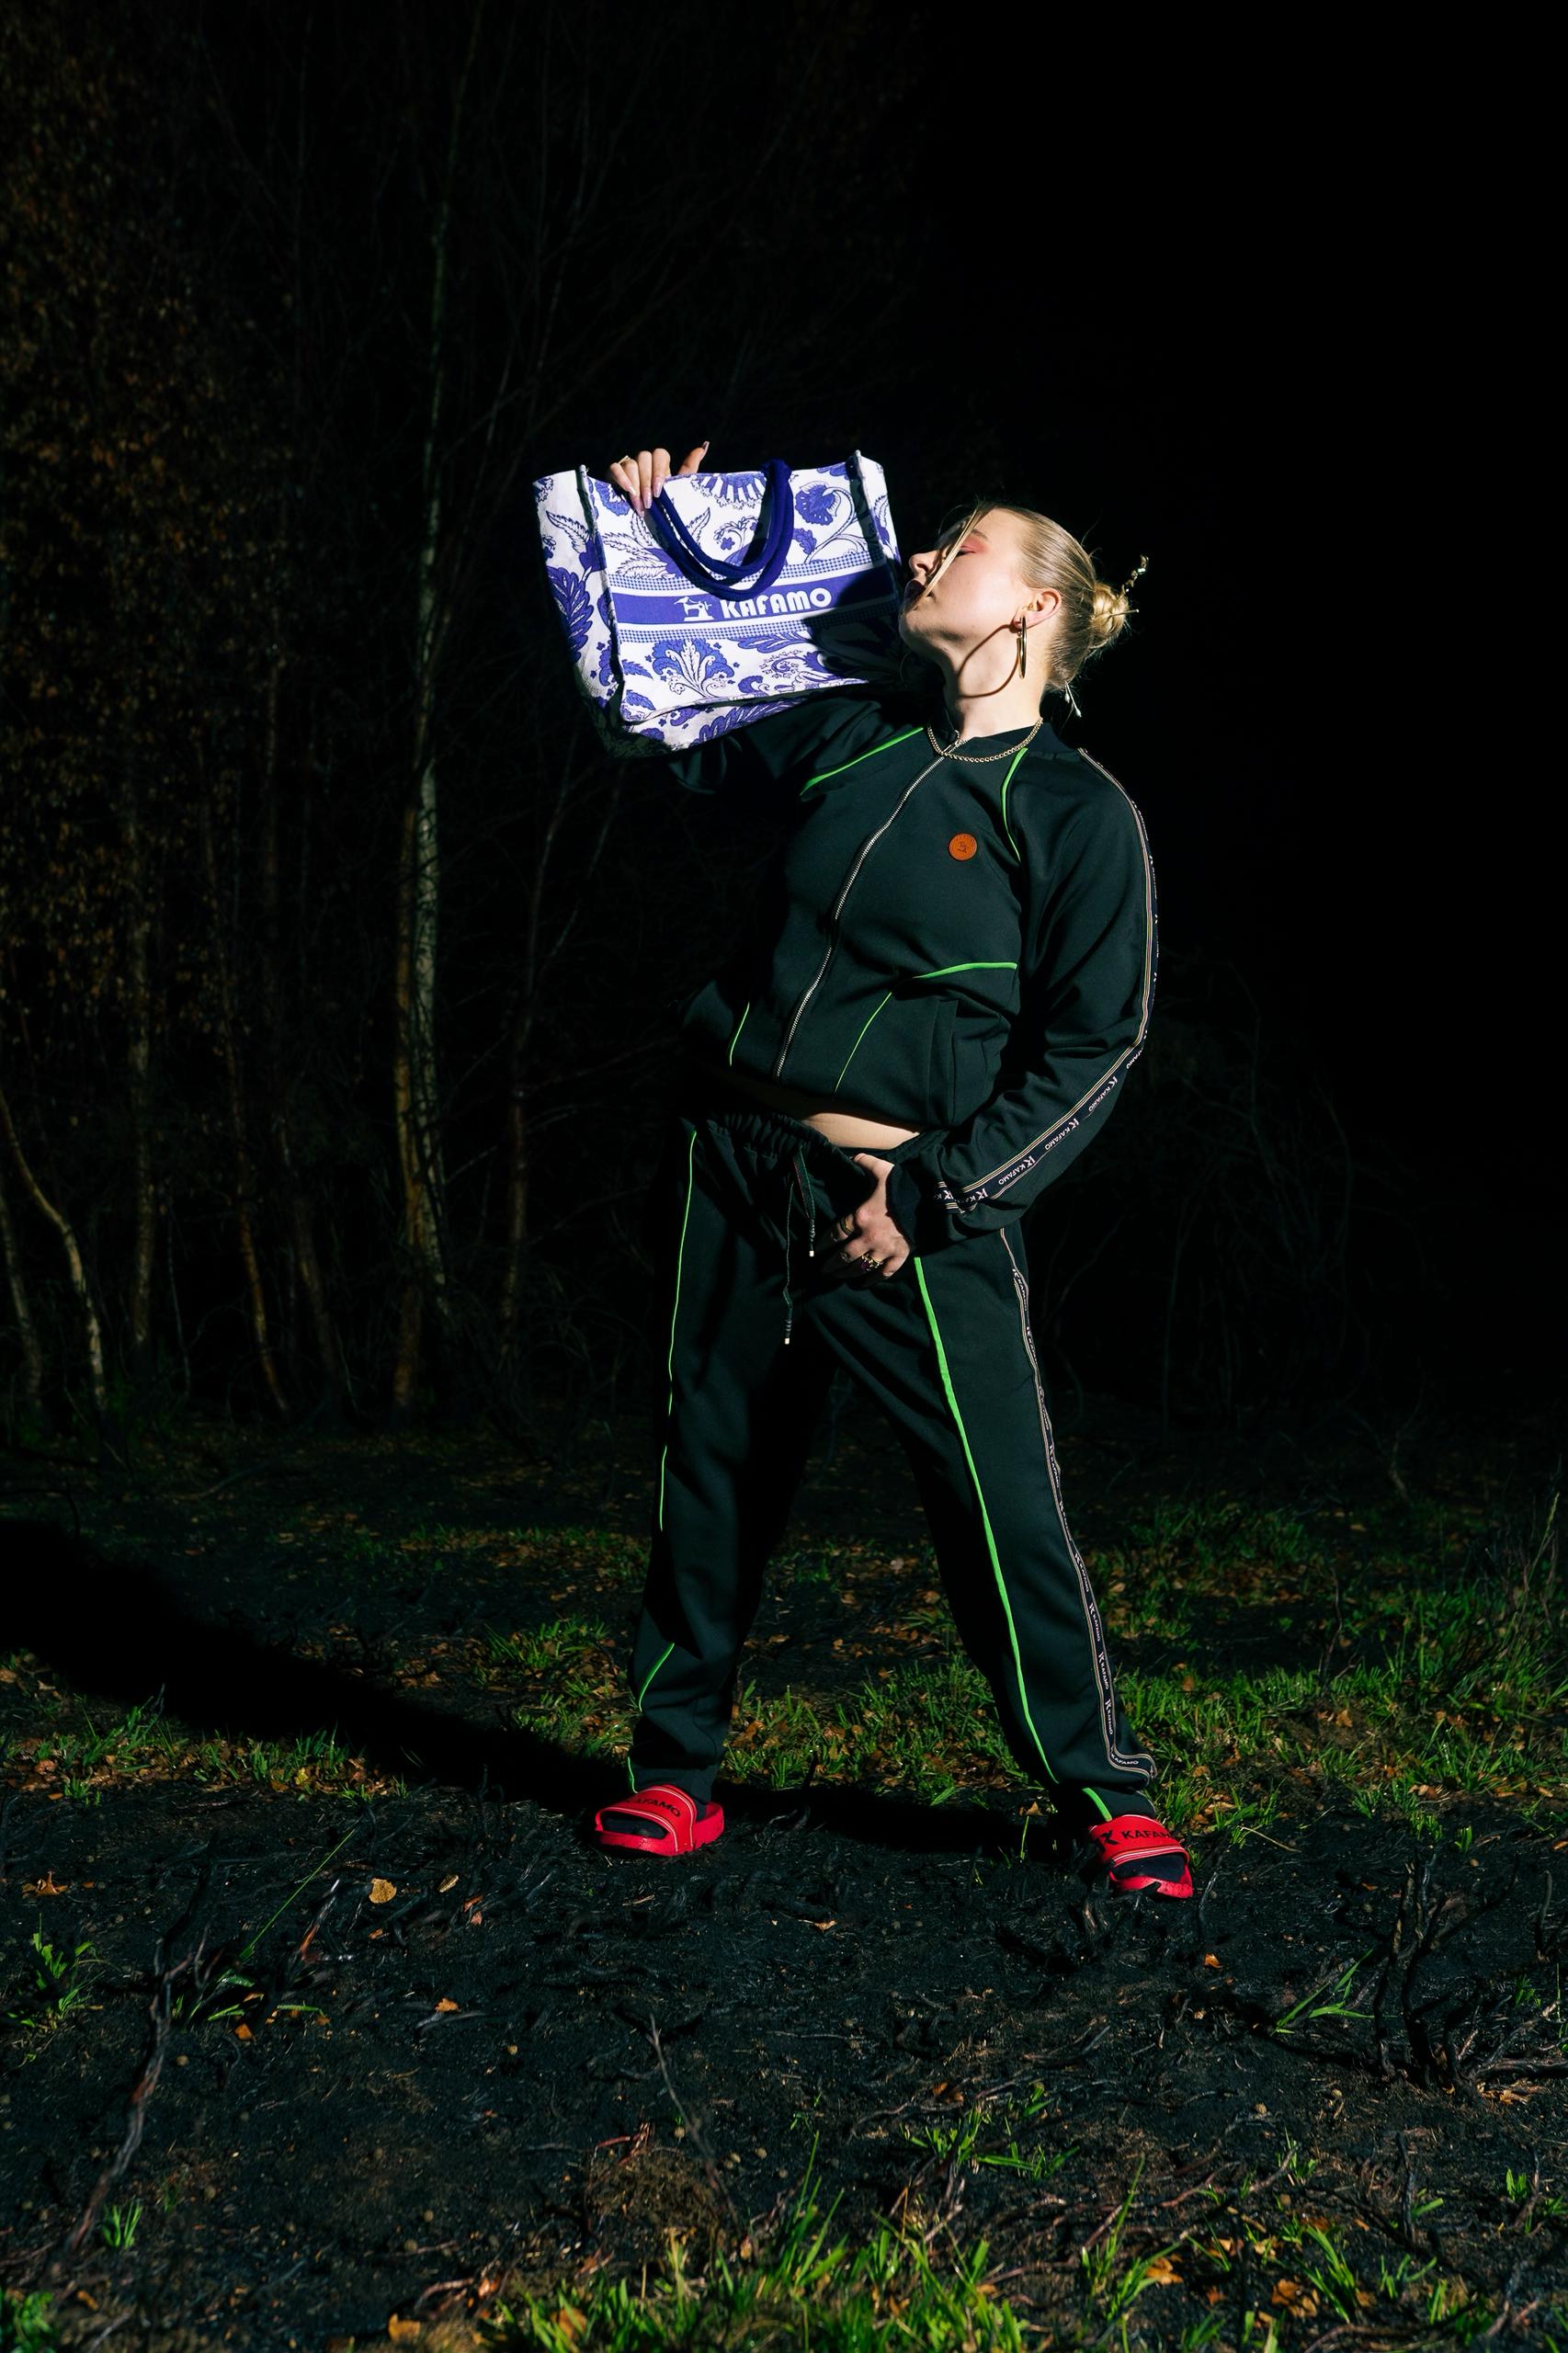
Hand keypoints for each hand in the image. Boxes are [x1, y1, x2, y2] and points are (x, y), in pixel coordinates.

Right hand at [607, 440, 708, 514]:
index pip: (660, 454)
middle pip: (644, 457)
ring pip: (630, 463)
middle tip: (649, 503)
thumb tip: (704, 446)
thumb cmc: (663, 510)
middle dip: (647, 482)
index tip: (659, 491)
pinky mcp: (612, 475)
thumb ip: (689, 469)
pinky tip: (626, 491)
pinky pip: (614, 467)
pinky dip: (620, 478)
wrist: (644, 529)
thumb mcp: (679, 490)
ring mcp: (627, 468)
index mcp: (659, 467)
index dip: (659, 469)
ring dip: (635, 485)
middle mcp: (643, 464)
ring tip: (638, 505)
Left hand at [823, 1153, 911, 1281]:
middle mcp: (869, 1237)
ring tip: (838, 1277)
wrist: (929, 1200)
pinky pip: (884, 1272)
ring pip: (861, 1267)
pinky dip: (874, 1279)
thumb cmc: (901, 1185)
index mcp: (860, 1217)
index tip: (816, 1250)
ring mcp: (884, 1249)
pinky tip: (865, 1283)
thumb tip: (853, 1157)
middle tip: (823, 1270)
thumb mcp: (881, 1169)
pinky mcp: (899, 1256)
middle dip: (832, 1265)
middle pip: (844, 1256)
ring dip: (847, 1274)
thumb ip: (864, 1162)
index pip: (835, 1233)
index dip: (823, 1243)